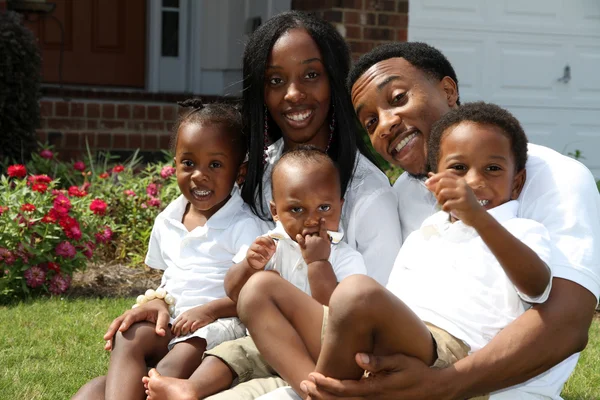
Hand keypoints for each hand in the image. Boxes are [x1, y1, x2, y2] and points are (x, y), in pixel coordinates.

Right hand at [103, 299, 169, 350]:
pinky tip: (109, 348)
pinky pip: (117, 330)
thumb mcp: (164, 316)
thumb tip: (161, 334)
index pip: (131, 316)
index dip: (126, 322)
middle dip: (112, 329)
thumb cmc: (160, 312)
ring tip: (107, 347)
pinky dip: (113, 338)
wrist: (156, 306)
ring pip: (115, 326)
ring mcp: (126, 319)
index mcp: (139, 311)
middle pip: (119, 320)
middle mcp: (130, 314)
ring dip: (110, 335)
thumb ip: (162, 324)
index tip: (121, 330)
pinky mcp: (125, 324)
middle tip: (107, 338)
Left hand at [171, 304, 215, 335]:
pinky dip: (191, 331)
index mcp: (183, 315)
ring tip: (186, 334)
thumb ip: (183, 319)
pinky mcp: (198, 322)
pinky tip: (193, 331)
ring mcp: (192, 319)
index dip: (173, 330)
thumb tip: (178, 327)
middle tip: (178, 336)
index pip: (174, 323)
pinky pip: (192, 328)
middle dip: (177, 333)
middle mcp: (187, 317)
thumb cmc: (199, 312)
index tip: (175, 334)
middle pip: (178, 326)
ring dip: (184, 333)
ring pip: (184, 328)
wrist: (210, 309)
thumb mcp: (189, 313)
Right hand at [246, 236, 275, 269]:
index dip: (270, 240)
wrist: (255, 264)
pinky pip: (254, 255)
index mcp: (261, 241)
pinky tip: (263, 261)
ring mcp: (251, 248)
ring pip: (258, 247)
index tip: (274, 246)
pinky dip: (260, 258)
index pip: (265, 237)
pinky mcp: (249, 254)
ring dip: (265, 252)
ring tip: (268, 257)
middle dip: (268, 243)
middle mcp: (255, 243)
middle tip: (272, 248)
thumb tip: (277, 244)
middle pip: (260, 239)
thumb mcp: (269, 252)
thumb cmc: (262, 256)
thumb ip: (272, 248)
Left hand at [297, 218, 330, 264]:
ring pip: (307, 235)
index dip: (322, 224)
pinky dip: (299, 237)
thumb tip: (326, 234)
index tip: (321, 219)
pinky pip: (300, 240)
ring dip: (308, 236)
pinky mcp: (304, 246)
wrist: (318, 263)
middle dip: (314, 234)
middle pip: (314, 232)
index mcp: (323, 239)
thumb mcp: (328, 247)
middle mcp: (316, 239)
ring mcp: (309, 242)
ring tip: (309, 242)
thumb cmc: (324, 256)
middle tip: (315, 239)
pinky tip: (298, 236)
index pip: (323, 230)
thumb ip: (327, 240)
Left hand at [300, 353, 455, 399]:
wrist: (433, 389)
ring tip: (309, 391)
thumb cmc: (416, 371)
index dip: (327, 384)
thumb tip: (357, 357)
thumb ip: (378, 361)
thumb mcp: (400, 361)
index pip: (345, 390)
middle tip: (303, 383)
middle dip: (320, 394)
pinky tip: (329, 397)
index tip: (313, 376)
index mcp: (377, 389)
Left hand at [425, 171, 485, 226]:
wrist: (477, 216)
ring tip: (444, 205)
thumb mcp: (452, 195)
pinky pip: (447, 204)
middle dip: (436, 192)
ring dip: (440, 200)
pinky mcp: (464, 202)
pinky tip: (448, 211)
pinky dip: (444, 209)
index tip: (426, 183)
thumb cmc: (462, 205)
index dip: (434, 177)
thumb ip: (440, 188)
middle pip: (442, 182)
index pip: (445, 174)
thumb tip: (428, 181)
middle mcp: (462, 185)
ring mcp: (464, 193)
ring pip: (443, 192)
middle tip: (440, 200)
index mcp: (460, 181)